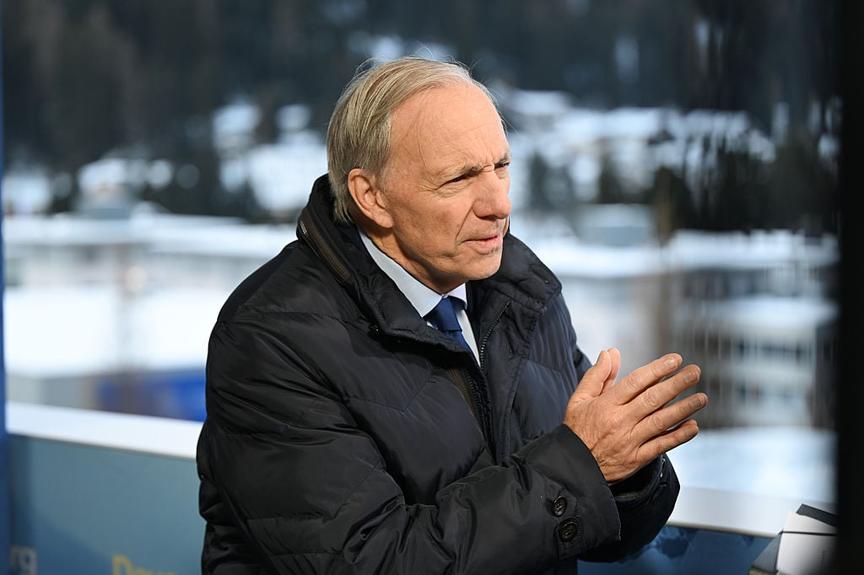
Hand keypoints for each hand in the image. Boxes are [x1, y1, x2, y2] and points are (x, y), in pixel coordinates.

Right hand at [563, 348, 707, 482]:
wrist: (573, 468)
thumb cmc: (577, 430)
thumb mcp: (579, 399)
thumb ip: (597, 375)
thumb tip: (611, 352)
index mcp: (606, 404)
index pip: (636, 382)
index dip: (657, 369)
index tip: (674, 360)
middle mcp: (620, 421)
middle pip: (653, 399)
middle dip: (676, 384)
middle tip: (694, 373)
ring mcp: (630, 441)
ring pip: (661, 421)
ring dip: (684, 409)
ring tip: (701, 398)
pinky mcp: (637, 459)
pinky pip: (662, 446)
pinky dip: (679, 436)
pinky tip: (693, 426)